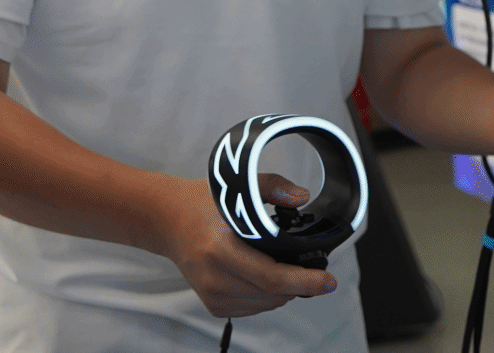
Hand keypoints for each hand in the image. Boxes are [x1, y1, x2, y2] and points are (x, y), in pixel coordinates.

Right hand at [148, 174, 337, 318]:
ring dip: (283, 292)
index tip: (328, 280)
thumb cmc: (200, 202)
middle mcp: (214, 276)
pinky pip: (252, 307)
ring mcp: (211, 294)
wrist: (165, 220)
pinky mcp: (212, 304)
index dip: (304, 281)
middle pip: (272, 294)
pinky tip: (264, 276)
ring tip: (285, 269)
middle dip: (299, 284)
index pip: (270, 276)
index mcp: (219, 248)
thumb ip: (271, 186)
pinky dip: (266, 296)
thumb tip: (301, 198)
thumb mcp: (234, 185)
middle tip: (312, 269)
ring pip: (265, 304)